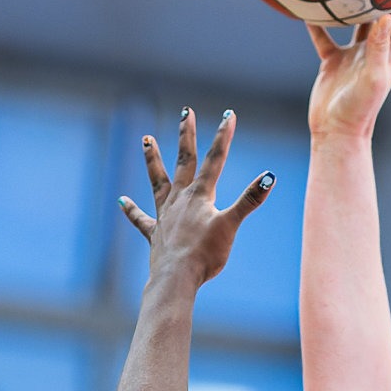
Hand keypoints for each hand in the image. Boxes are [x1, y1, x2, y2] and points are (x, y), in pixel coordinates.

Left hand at [117, 108, 274, 287]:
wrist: (176, 278)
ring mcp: (165, 215)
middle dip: (186, 135)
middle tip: (185, 112)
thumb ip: (249, 200)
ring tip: (146, 139)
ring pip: (158, 181)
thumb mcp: (230, 225)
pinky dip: (131, 210)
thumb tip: (269, 177)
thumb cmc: (205, 254)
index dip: (223, 136)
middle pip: (183, 161)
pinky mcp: (155, 233)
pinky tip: (121, 201)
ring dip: (153, 159)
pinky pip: (141, 219)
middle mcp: (180, 199)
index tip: (228, 114)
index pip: (214, 159)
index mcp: (200, 195)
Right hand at [305, 0, 390, 142]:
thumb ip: (379, 48)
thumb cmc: (359, 109)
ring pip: (357, 22)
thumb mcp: (373, 78)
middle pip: (389, 14)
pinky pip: (325, 37)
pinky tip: (310, 9)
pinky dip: (319, 24)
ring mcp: (353, 55)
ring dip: (358, 3)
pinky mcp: (333, 62)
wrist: (336, 131)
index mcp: (390, 53)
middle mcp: (374, 50)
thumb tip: (386, 16)